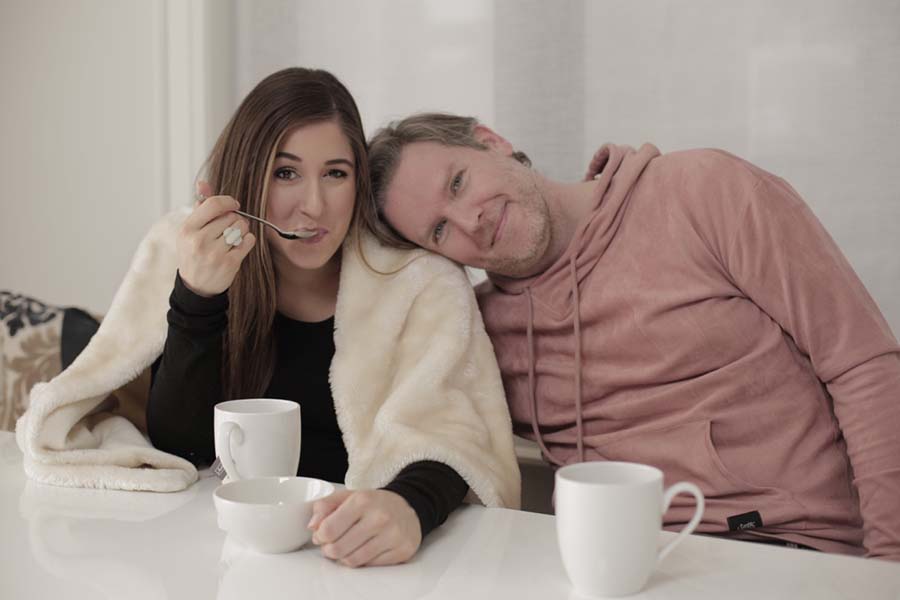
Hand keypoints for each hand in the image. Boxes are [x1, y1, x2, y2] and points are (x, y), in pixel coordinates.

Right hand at [177, 181, 255, 296]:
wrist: (196, 286)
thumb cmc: (194, 253)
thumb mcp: (191, 230)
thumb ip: (200, 207)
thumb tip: (203, 183)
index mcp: (188, 229)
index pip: (214, 204)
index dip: (228, 201)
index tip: (234, 205)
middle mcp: (199, 240)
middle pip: (231, 216)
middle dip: (234, 220)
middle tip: (227, 230)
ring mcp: (215, 253)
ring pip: (241, 227)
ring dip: (241, 230)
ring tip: (231, 238)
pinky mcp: (229, 263)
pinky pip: (249, 241)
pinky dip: (247, 241)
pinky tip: (238, 246)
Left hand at [308, 489, 421, 567]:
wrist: (409, 507)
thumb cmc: (374, 503)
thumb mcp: (349, 496)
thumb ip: (325, 506)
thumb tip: (313, 526)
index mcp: (363, 501)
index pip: (328, 529)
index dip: (320, 536)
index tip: (322, 535)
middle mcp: (379, 518)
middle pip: (338, 549)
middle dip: (330, 549)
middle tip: (332, 544)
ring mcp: (392, 536)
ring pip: (353, 561)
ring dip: (344, 557)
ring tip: (347, 547)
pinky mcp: (401, 551)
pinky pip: (370, 566)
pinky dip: (362, 561)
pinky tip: (364, 550)